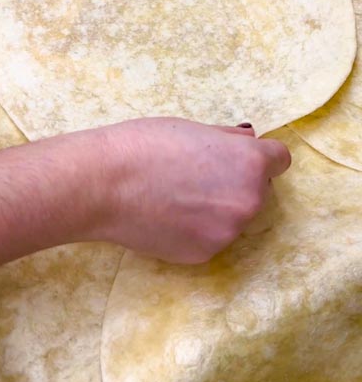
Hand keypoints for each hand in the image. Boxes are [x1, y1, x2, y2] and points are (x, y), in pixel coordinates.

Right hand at [91, 118, 289, 263]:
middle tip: (193, 177)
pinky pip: (209, 238)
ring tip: (172, 198)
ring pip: (232, 217)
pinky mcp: (205, 254)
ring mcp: (228, 232)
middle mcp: (249, 201)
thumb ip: (226, 139)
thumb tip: (246, 142)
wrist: (102, 184)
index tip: (233, 159)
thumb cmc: (141, 145)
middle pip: (257, 191)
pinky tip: (163, 217)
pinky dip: (193, 229)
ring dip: (214, 209)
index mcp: (249, 163)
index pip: (280, 160)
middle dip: (234, 184)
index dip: (257, 158)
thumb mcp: (189, 128)